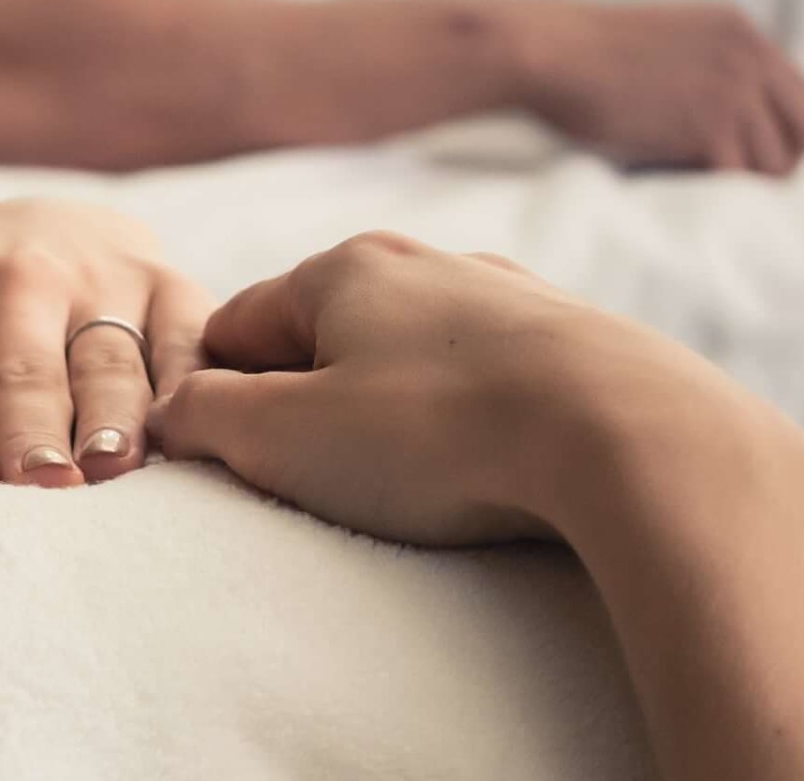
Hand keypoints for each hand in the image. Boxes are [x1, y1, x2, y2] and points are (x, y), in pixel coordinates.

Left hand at [0, 197, 209, 486]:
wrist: (43, 234)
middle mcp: (18, 279)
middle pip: (23, 362)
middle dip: (28, 422)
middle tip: (34, 488)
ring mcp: (105, 282)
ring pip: (111, 356)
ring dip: (112, 416)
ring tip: (109, 475)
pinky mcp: (179, 293)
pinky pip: (193, 346)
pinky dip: (193, 391)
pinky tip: (188, 445)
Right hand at [147, 231, 778, 545]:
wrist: (632, 438)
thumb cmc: (442, 435)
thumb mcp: (283, 437)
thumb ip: (203, 418)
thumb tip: (171, 411)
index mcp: (342, 270)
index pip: (234, 328)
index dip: (213, 399)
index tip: (224, 462)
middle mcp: (427, 265)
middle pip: (326, 343)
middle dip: (307, 411)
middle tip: (316, 486)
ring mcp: (511, 300)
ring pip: (411, 363)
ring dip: (392, 421)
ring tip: (410, 491)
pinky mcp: (579, 346)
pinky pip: (489, 388)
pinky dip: (471, 428)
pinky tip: (487, 474)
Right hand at [517, 2, 803, 175]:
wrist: (548, 55)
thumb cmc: (579, 57)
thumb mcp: (662, 44)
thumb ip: (701, 70)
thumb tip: (708, 122)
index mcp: (740, 33)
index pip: (797, 90)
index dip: (780, 128)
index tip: (753, 154)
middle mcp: (751, 58)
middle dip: (781, 161)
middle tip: (741, 186)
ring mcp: (735, 92)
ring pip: (776, 162)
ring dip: (745, 185)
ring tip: (707, 196)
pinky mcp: (710, 127)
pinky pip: (739, 178)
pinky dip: (719, 197)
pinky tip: (691, 199)